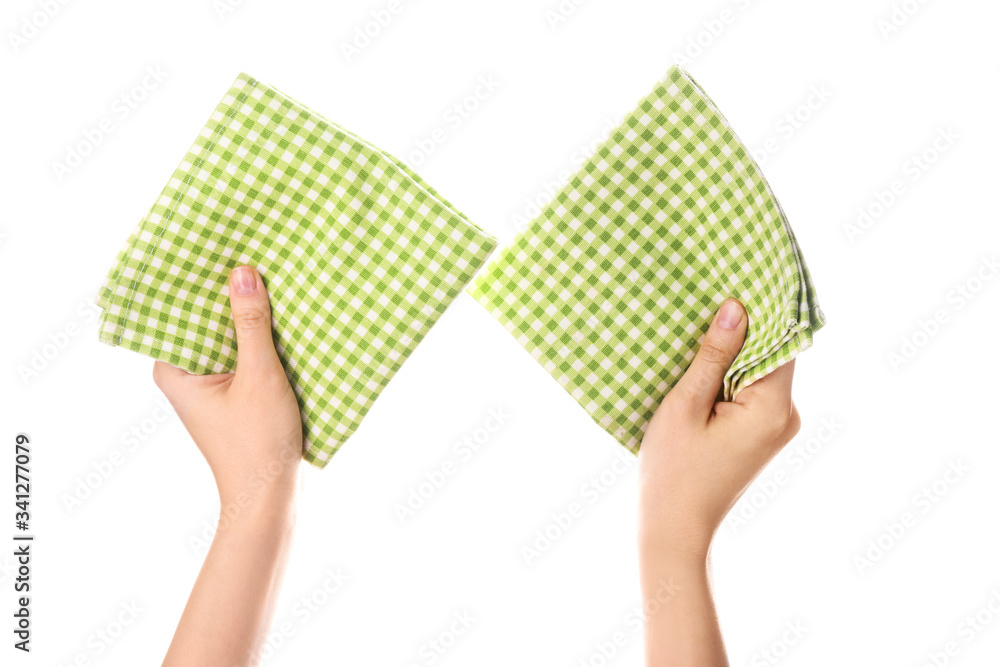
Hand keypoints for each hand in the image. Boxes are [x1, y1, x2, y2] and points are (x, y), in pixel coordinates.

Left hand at [153, 265, 302, 508]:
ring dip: (251, 316)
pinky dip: (263, 339)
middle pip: (207, 320)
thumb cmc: (257, 443)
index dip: (201, 279)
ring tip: (274, 276)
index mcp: (175, 369)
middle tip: (255, 252)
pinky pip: (246, 355)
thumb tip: (242, 271)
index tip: (221, 245)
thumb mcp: (259, 375)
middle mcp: (187, 374)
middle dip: (231, 294)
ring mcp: (212, 386)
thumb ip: (251, 323)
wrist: (271, 499)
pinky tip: (286, 317)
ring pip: (230, 337)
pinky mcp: (237, 395)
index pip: (181, 309)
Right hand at [637, 298, 800, 666]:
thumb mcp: (685, 404)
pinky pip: (751, 392)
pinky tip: (703, 363)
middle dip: (744, 328)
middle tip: (714, 292)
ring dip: (734, 352)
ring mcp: (775, 429)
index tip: (742, 274)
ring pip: (759, 373)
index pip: (779, 340)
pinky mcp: (760, 436)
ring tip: (702, 324)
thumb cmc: (673, 471)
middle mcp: (785, 416)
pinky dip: (731, 376)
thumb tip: (736, 308)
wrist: (674, 529)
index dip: (761, 308)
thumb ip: (714, 356)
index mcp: (773, 408)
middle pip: (772, 354)